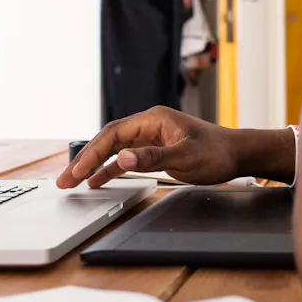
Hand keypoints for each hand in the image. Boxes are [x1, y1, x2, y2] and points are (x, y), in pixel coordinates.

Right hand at [57, 106, 247, 188]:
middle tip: (64, 180)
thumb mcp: (186, 157)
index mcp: (153, 119)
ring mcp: (150, 137)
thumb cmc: (216, 152)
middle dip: (85, 160)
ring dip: (93, 165)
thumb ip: (153, 158)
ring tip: (72, 182)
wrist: (237, 154)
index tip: (77, 171)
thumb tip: (122, 159)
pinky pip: (125, 158)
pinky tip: (96, 181)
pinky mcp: (154, 150)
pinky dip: (110, 169)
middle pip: (108, 140)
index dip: (92, 153)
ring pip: (114, 150)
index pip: (114, 134)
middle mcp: (148, 125)